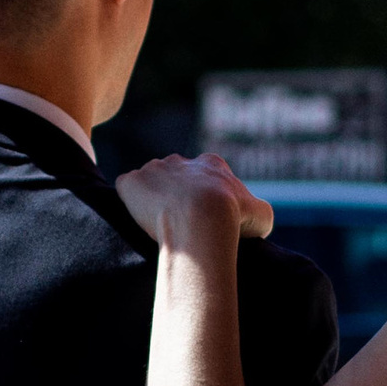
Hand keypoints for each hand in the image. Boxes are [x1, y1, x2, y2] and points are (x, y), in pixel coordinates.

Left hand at [116, 154, 273, 250]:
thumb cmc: (233, 218)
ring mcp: (153, 169)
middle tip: (179, 223)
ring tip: (156, 225)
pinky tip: (137, 220)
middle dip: (175, 196)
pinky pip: (126, 189)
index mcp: (210, 164)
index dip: (204, 198)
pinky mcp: (130, 183)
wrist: (201, 218)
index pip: (205, 175)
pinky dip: (129, 203)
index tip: (203, 218)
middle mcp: (179, 160)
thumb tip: (257, 223)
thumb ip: (258, 214)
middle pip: (174, 176)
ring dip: (151, 200)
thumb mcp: (261, 216)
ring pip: (149, 183)